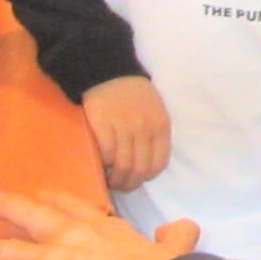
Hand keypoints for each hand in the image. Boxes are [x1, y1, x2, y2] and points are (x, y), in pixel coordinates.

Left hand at [0, 188, 198, 259]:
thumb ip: (176, 237)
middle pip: (32, 220)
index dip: (59, 201)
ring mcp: (46, 259)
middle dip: (11, 211)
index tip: (46, 193)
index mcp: (104, 231)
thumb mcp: (174, 252)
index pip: (76, 209)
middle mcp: (69, 238)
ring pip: (0, 250)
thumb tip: (185, 225)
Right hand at [83, 76, 171, 191]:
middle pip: (139, 169)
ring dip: (115, 179)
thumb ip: (155, 136)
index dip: (146, 177)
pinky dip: (103, 164)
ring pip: (122, 165)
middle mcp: (144, 129)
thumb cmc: (134, 96)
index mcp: (161, 127)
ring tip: (109, 180)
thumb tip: (146, 166)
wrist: (110, 73)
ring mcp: (123, 127)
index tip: (137, 179)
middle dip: (129, 184)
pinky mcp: (102, 125)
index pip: (158, 164)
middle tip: (120, 186)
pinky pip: (105, 154)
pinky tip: (100, 164)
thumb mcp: (156, 113)